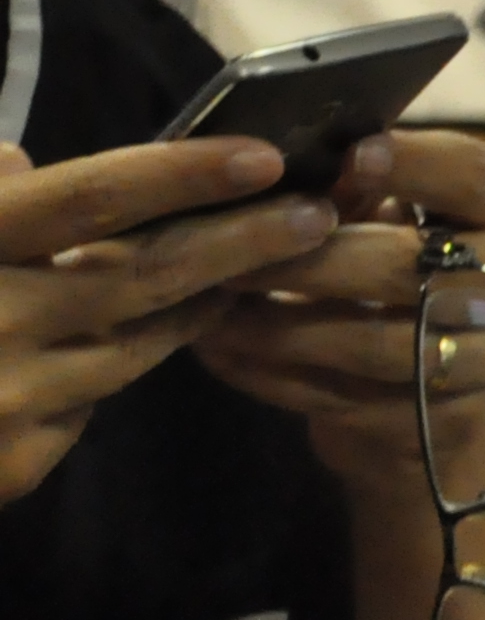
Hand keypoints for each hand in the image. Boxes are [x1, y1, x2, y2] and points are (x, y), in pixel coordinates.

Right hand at [0, 140, 339, 502]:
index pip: (86, 199)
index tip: (263, 153)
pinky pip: (92, 402)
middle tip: (319, 211)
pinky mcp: (15, 465)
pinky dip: (117, 366)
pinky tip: (148, 339)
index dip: (179, 173)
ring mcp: (7, 402)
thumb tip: (20, 158)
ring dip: (203, 305)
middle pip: (144, 276)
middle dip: (243, 241)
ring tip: (259, 265)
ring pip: (138, 345)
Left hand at [196, 133, 484, 486]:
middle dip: (305, 260)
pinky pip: (354, 401)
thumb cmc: (399, 282)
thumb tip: (291, 167)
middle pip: (407, 266)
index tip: (344, 155)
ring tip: (213, 311)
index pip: (471, 175)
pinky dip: (278, 379)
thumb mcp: (395, 222)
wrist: (429, 403)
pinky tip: (227, 357)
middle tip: (227, 255)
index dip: (410, 162)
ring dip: (280, 328)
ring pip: (374, 344)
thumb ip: (360, 196)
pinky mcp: (457, 423)